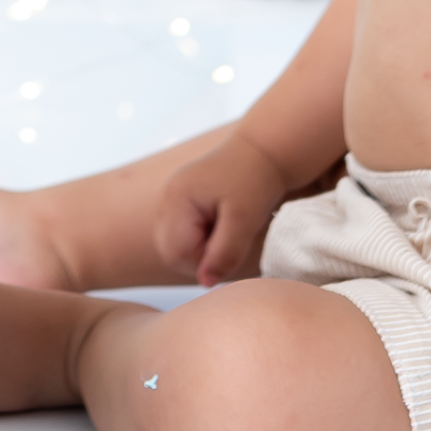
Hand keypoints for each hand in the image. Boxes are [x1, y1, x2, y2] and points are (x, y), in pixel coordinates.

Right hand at [155, 132, 292, 287]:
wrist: (264, 149)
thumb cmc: (256, 179)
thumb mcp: (245, 219)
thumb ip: (225, 253)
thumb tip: (205, 282)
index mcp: (177, 198)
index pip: (176, 253)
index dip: (204, 261)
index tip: (232, 247)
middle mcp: (167, 198)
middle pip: (171, 251)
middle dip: (202, 256)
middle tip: (232, 241)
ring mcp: (172, 199)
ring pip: (177, 245)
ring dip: (204, 248)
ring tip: (229, 229)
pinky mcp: (182, 202)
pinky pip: (185, 234)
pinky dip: (204, 238)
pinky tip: (224, 224)